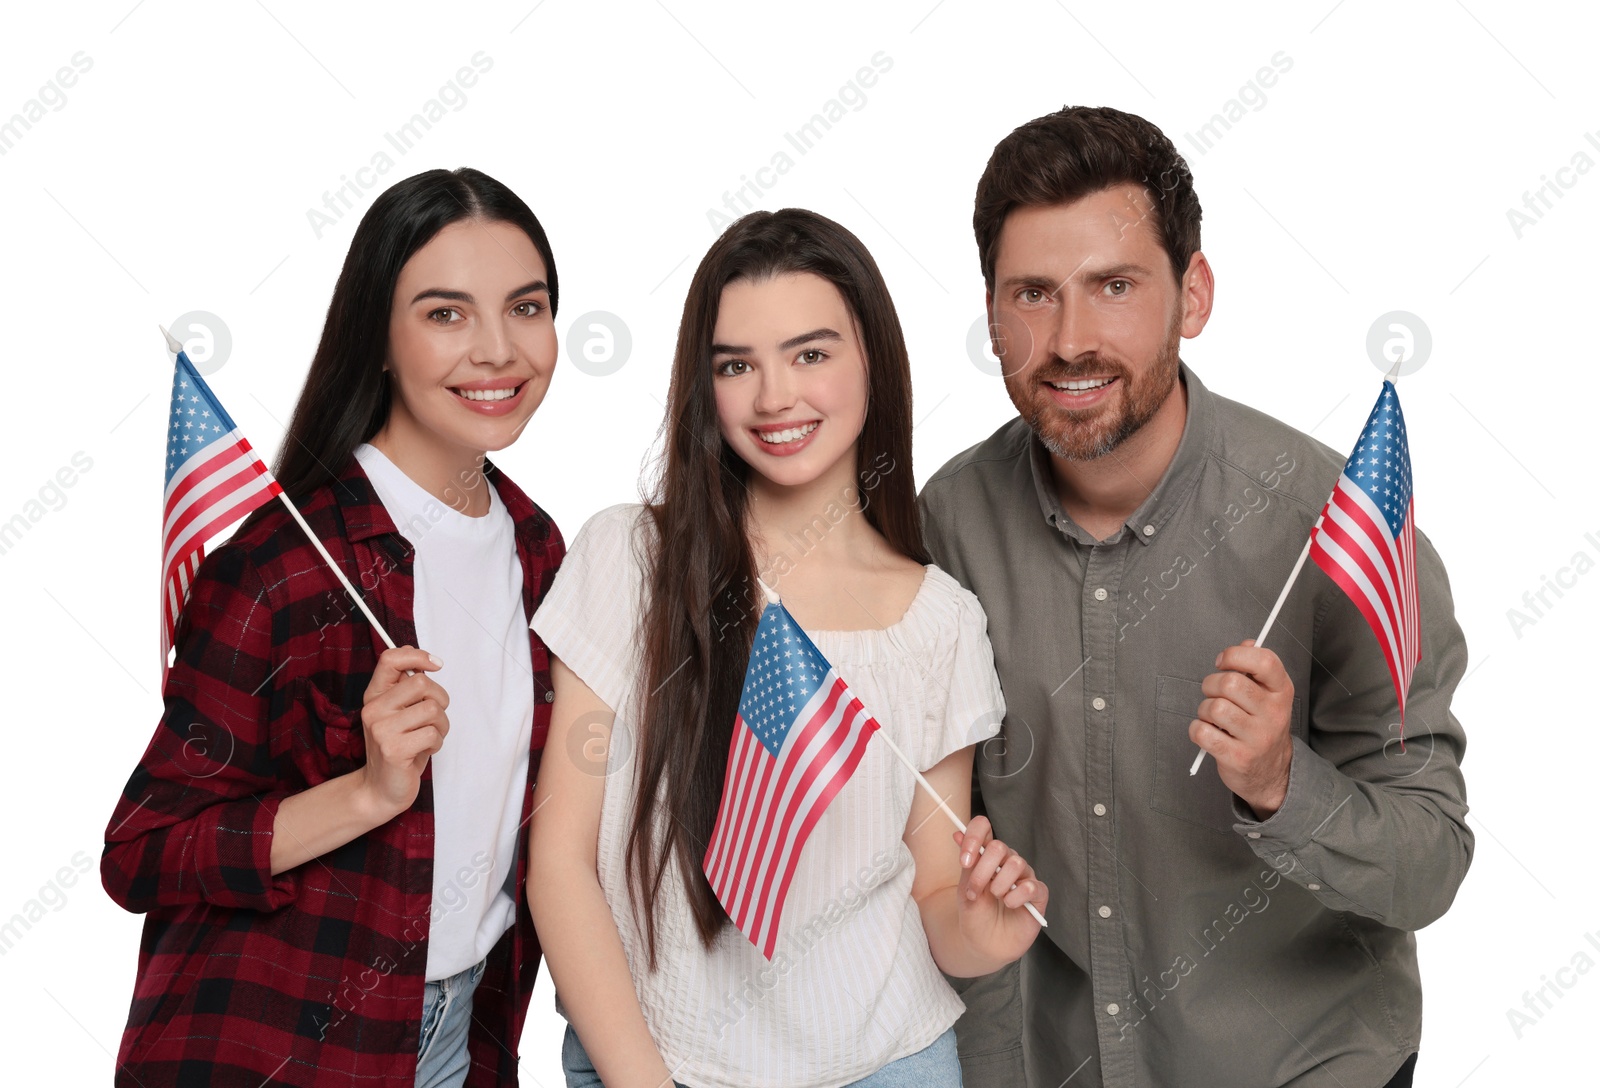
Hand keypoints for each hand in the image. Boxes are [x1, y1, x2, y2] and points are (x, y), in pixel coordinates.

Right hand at [358, 646, 449, 819]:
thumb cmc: (398, 748)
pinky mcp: (394, 750)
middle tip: (433, 719)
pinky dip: (437, 743)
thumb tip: (427, 661)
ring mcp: (382, 730)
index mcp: (375, 696)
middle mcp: (374, 709)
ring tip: (428, 737)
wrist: (380, 789)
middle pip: (422, 683)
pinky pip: (433, 734)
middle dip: (440, 700)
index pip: (390, 659)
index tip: (436, 665)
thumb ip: (408, 689)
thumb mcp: (400, 713)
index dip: (417, 656)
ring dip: (441, 725)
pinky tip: (423, 751)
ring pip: (432, 709)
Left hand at [952, 816, 1047, 964]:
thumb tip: (957, 833)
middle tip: (975, 890)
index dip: (974, 837)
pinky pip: (1032, 886)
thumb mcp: (966, 890)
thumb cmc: (975, 916)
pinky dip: (1017, 896)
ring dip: (999, 885)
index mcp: (987, 856)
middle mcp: (1007, 862)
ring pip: (1016, 863)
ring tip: (995, 899)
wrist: (984, 946)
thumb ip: (967, 863)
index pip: (983, 827)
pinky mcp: (1038, 895)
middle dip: (982, 870)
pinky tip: (1011, 906)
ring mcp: (1024, 877)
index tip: (964, 860)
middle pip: (999, 847)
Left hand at [1189, 640, 1293, 817]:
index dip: (1236, 654)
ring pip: (1214, 708)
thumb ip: (1255, 668)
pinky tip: (1207, 732)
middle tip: (1212, 694)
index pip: (1265, 661)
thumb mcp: (1267, 695)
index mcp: (1281, 692)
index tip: (1222, 661)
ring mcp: (1257, 738)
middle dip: (1210, 684)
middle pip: (1230, 683)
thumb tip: (1247, 642)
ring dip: (1204, 710)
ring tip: (1212, 718)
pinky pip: (1203, 733)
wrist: (1272, 773)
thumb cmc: (1261, 726)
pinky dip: (1197, 729)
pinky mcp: (1238, 757)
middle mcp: (1273, 713)